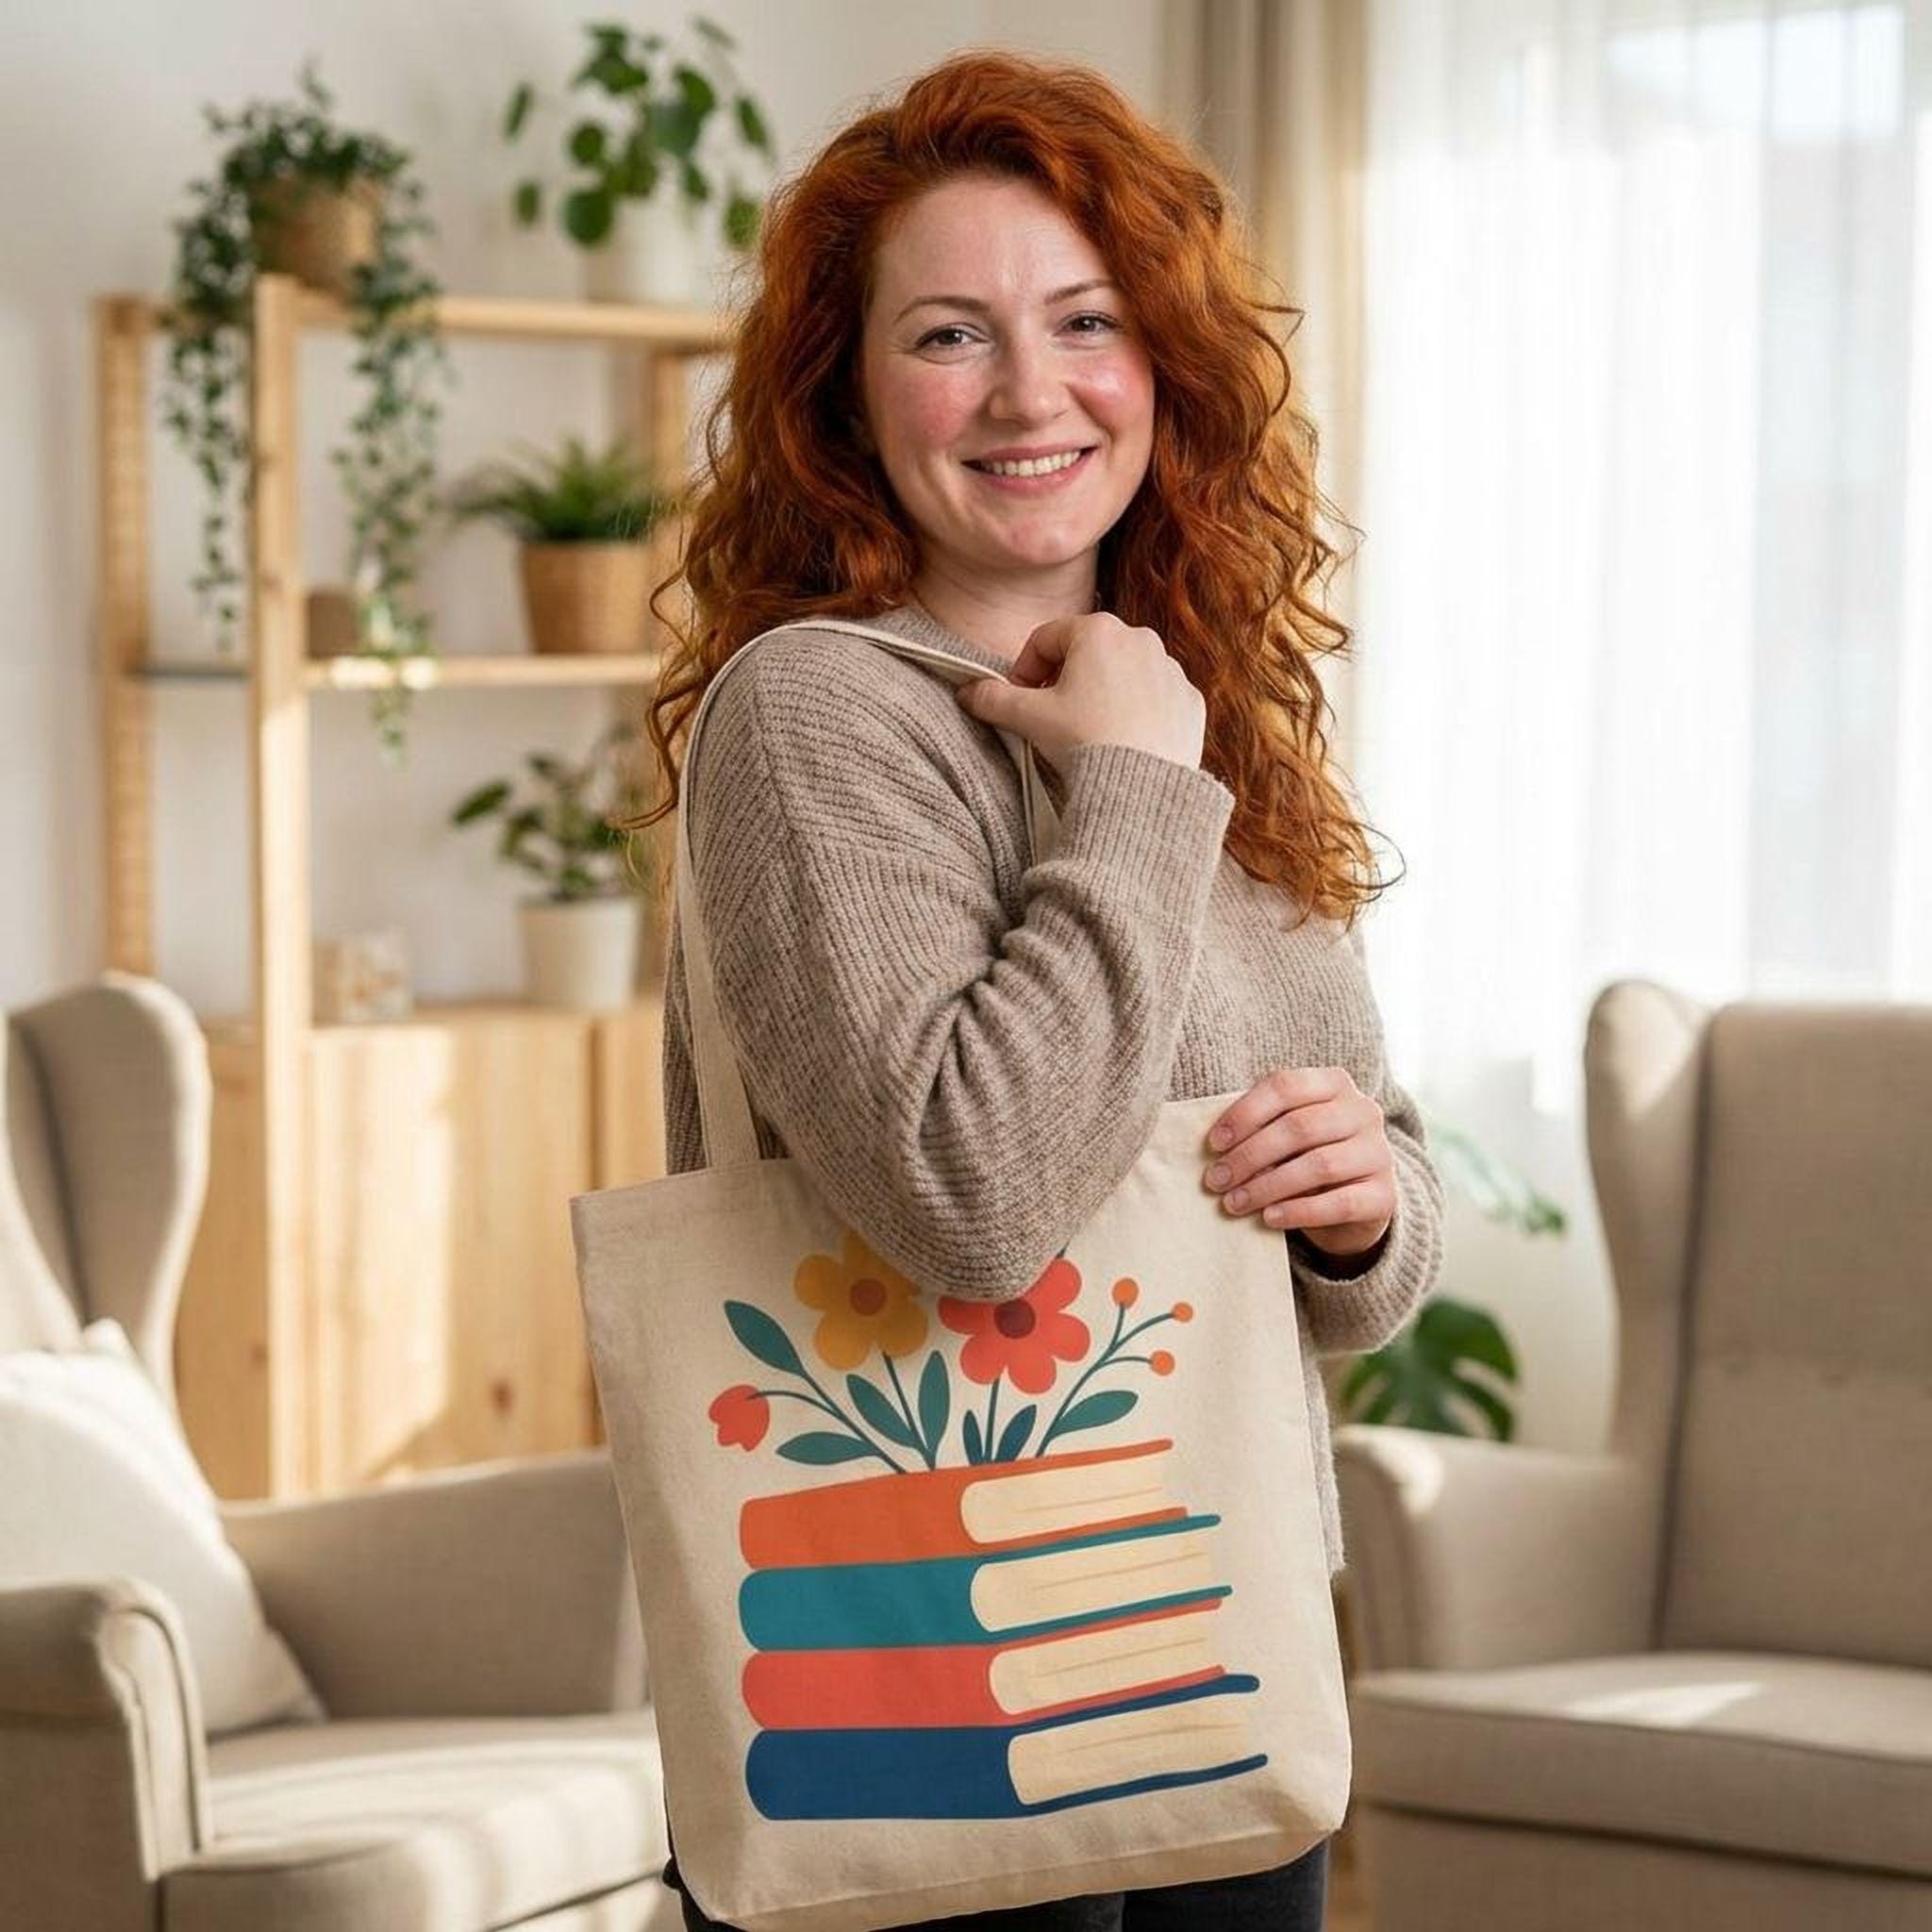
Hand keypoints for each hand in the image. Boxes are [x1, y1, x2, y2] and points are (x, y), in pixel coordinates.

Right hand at [955, 610, 1205, 775]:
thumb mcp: (1029, 717)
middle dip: (1064, 680)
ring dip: (1102, 694)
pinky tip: (1123, 741)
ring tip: (1089, 733)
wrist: (1143, 786)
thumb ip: (993, 698)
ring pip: (1123, 673)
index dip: (1023, 669)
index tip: (1018, 699)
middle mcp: (1140, 638)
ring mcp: (1171, 669)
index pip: (1045, 639)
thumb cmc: (1085, 741)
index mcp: (1098, 630)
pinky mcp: (1190, 700)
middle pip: (1087, 652)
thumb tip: (966, 693)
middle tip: (1051, 717)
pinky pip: (1155, 697)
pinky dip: (1137, 711)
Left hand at [1202, 1067, 1394, 1257]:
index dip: (1245, 1113)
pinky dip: (1299, 1211)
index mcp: (1335, 1083)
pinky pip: (1340, 1203)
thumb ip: (1260, 1131)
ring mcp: (1379, 1152)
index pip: (1286, 1086)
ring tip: (1233, 1203)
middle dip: (1250, 1155)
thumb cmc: (1306, 1155)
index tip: (1213, 1143)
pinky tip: (1269, 1218)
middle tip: (1215, 1180)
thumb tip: (1219, 1154)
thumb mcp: (1285, 1134)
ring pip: (1319, 1165)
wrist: (1355, 1201)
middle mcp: (1363, 1112)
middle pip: (1300, 1127)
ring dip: (1268, 1186)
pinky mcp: (1385, 1195)